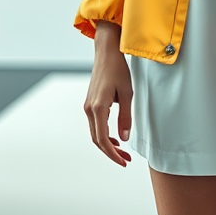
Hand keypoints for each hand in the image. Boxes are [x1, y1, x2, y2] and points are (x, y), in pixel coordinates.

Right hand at [83, 21, 133, 166]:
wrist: (107, 52)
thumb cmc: (118, 69)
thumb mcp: (127, 93)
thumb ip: (125, 117)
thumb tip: (124, 139)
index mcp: (98, 108)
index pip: (103, 140)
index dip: (112, 154)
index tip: (123, 162)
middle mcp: (89, 109)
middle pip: (97, 140)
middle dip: (111, 153)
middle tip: (126, 160)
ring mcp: (88, 106)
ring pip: (95, 133)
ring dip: (107, 145)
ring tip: (122, 152)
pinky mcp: (90, 103)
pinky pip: (95, 124)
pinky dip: (104, 135)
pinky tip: (115, 138)